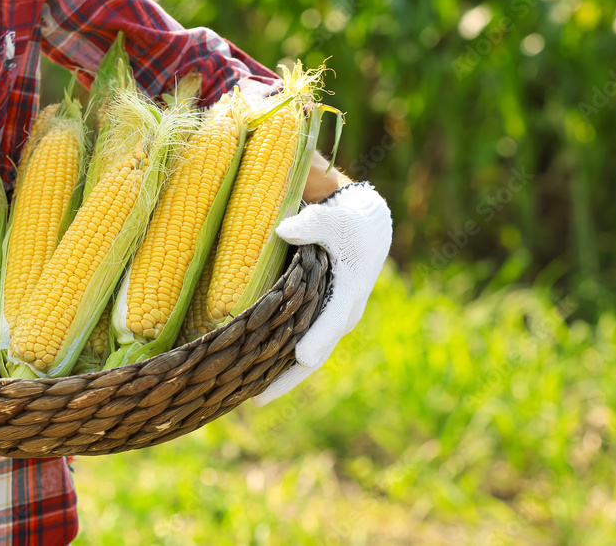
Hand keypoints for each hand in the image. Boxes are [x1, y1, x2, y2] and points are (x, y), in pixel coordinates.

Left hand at [253, 182, 391, 405]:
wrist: (366, 234)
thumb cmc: (348, 224)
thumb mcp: (335, 218)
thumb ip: (312, 222)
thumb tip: (283, 230)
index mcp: (349, 292)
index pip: (332, 320)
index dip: (318, 339)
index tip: (302, 357)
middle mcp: (342, 316)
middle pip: (316, 355)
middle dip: (288, 378)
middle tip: (259, 398)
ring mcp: (330, 324)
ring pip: (306, 360)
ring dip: (280, 378)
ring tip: (249, 397)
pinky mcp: (318, 323)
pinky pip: (297, 349)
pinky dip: (278, 364)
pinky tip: (253, 377)